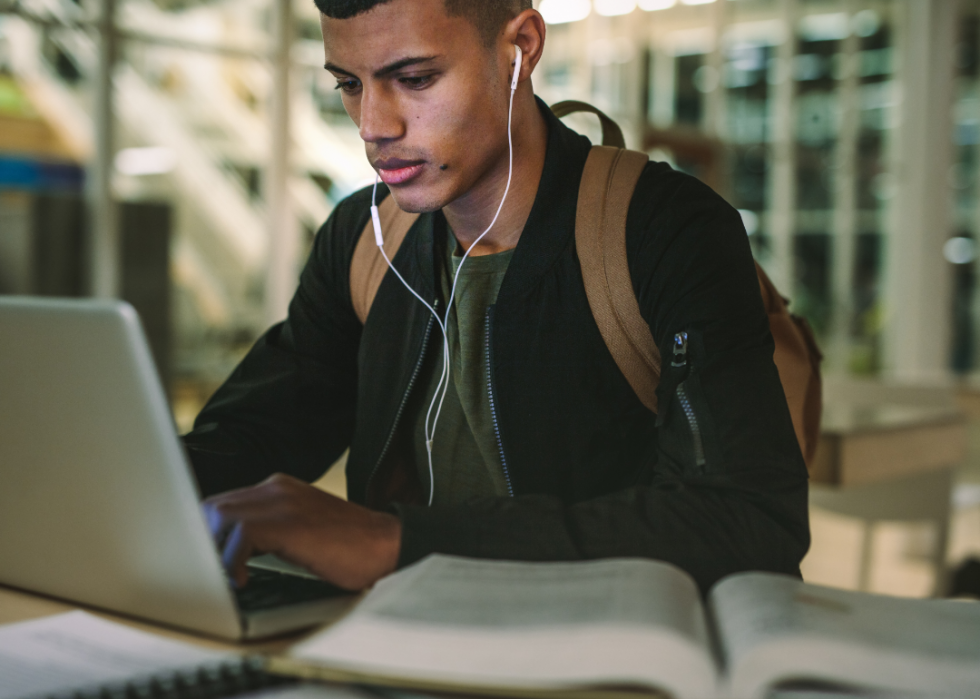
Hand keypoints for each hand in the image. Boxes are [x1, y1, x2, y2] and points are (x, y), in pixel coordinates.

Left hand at [202, 473, 400, 589]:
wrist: (388, 546)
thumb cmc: (350, 548)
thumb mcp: (302, 532)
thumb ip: (270, 532)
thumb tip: (233, 554)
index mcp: (279, 488)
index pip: (224, 502)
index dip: (207, 531)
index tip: (204, 557)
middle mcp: (277, 488)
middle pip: (215, 506)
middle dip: (204, 541)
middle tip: (206, 571)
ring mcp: (283, 501)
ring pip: (222, 516)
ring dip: (215, 550)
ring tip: (223, 576)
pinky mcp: (290, 522)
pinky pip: (242, 534)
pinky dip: (233, 560)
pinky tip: (243, 579)